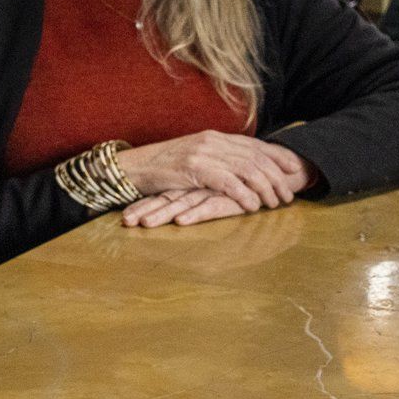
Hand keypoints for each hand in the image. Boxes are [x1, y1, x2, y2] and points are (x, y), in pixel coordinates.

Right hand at [114, 131, 314, 213]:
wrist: (136, 166)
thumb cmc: (165, 167)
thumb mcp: (196, 157)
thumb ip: (219, 159)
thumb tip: (243, 169)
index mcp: (217, 137)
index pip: (256, 145)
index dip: (278, 157)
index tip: (295, 170)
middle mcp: (214, 141)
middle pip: (256, 157)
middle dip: (276, 177)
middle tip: (288, 195)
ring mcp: (204, 153)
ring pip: (246, 169)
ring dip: (265, 188)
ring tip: (275, 203)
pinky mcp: (194, 168)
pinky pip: (227, 182)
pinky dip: (244, 194)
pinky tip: (252, 206)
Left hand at [122, 189, 247, 226]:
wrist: (274, 174)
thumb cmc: (244, 187)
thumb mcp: (215, 193)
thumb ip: (198, 198)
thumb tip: (175, 211)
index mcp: (192, 184)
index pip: (163, 194)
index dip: (143, 204)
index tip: (124, 219)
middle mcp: (199, 185)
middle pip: (167, 198)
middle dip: (146, 209)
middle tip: (126, 222)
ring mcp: (213, 189)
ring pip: (183, 201)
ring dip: (163, 213)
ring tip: (145, 223)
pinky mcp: (229, 195)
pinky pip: (210, 205)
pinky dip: (195, 214)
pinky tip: (181, 221)